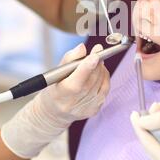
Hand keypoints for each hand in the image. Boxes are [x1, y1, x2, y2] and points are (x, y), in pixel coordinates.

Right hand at [1, 43, 109, 158]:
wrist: (54, 112)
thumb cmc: (55, 88)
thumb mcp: (55, 73)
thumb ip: (69, 59)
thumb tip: (82, 47)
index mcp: (60, 95)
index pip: (76, 82)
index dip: (87, 68)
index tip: (95, 54)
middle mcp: (73, 104)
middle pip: (91, 81)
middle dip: (97, 64)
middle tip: (97, 51)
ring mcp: (85, 109)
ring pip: (100, 84)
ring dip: (101, 69)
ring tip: (96, 61)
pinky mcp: (94, 110)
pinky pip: (105, 90)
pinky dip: (104, 78)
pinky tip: (99, 72)